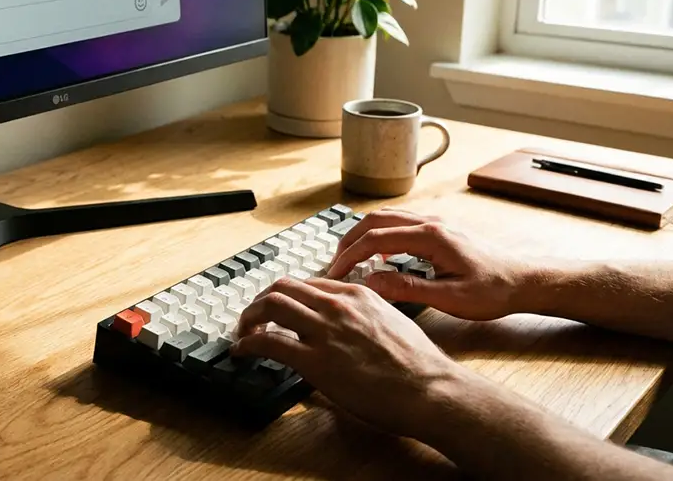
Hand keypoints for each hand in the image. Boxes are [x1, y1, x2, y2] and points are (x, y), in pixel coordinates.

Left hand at [232, 277, 464, 437]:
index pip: (309, 284)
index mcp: (357, 295)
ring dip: (249, 316)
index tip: (279, 308)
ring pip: (271, 305)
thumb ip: (364, 316)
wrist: (430, 389)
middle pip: (283, 286)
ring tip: (243, 331)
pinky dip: (247, 343)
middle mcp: (338, 306)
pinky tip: (242, 352)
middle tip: (253, 316)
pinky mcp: (316, 360)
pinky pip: (268, 341)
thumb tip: (348, 328)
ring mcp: (325, 331)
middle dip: (261, 299)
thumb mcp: (391, 322)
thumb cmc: (419, 364)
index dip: (288, 295)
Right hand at [328, 208, 536, 321]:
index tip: (334, 274)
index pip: (376, 239)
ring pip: (386, 217)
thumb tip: (371, 283)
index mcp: (431, 237)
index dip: (350, 256)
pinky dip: (379, 234)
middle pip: (375, 220)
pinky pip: (399, 223)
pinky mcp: (438, 229)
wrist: (524, 281)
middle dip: (349, 241)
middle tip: (333, 265)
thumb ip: (408, 288)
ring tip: (348, 258)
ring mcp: (434, 223)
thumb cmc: (493, 292)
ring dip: (362, 235)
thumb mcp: (450, 298)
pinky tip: (377, 255)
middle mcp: (430, 223)